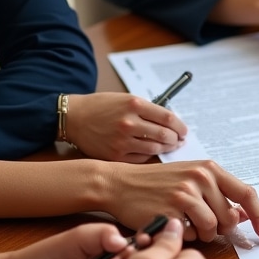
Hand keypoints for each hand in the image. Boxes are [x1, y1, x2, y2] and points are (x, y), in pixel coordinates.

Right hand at [64, 92, 187, 162]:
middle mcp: (129, 122)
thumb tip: (171, 122)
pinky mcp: (115, 155)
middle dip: (176, 139)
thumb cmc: (101, 107)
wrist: (74, 118)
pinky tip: (151, 151)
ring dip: (166, 149)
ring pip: (155, 148)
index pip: (168, 118)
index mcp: (134, 104)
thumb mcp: (125, 100)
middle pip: (165, 135)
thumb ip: (147, 110)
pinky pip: (142, 158)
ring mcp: (122, 141)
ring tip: (169, 146)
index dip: (180, 126)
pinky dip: (150, 155)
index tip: (184, 130)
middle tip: (179, 140)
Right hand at [103, 159, 258, 241]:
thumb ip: (218, 193)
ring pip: (212, 228)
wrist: (119, 184)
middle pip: (230, 217)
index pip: (247, 194)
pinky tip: (172, 225)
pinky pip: (191, 235)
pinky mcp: (171, 210)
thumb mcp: (190, 178)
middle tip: (202, 225)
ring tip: (186, 225)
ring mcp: (186, 194)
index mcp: (210, 168)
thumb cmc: (155, 183)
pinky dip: (184, 236)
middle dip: (221, 228)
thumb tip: (243, 215)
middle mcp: (201, 178)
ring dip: (203, 234)